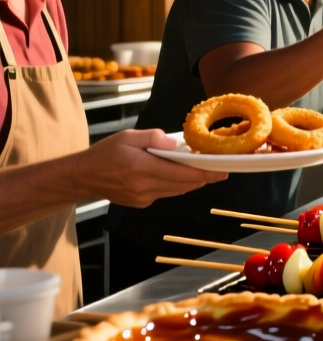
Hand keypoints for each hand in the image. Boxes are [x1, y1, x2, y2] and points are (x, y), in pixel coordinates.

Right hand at [75, 130, 226, 206]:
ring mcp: (143, 197)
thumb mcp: (127, 137)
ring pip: (176, 191)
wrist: (82, 177)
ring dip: (190, 182)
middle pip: (184, 185)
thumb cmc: (104, 154)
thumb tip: (175, 144)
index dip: (205, 173)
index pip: (181, 174)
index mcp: (142, 168)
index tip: (222, 171)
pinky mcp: (140, 203)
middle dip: (203, 178)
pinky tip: (178, 175)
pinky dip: (175, 185)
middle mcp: (144, 186)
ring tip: (203, 171)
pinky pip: (165, 193)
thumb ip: (153, 138)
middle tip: (220, 169)